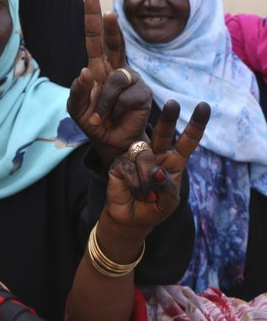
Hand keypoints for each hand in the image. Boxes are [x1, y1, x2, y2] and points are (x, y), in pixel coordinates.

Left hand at [67, 0, 151, 164]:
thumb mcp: (76, 107)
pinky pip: (125, 96)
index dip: (93, 17)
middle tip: (106, 10)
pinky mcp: (143, 92)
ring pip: (114, 79)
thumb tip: (86, 71)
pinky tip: (118, 117)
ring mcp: (132, 78)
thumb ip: (77, 90)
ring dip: (103, 102)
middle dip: (109, 24)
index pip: (95, 37)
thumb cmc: (93, 121)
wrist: (111, 142)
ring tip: (101, 117)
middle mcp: (116, 68)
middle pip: (113, 40)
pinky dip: (115, 109)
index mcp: (98, 66)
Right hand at [102, 101, 209, 238]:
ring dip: (148, 178)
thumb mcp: (170, 202)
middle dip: (169, 118)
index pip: (187, 141)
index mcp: (174, 161)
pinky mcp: (120, 163)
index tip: (204, 107)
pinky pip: (130, 167)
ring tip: (146, 194)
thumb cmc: (154, 208)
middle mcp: (156, 154)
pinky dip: (135, 183)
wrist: (130, 219)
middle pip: (164, 132)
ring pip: (145, 155)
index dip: (196, 125)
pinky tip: (134, 191)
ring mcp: (136, 156)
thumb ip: (167, 187)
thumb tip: (157, 171)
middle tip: (173, 104)